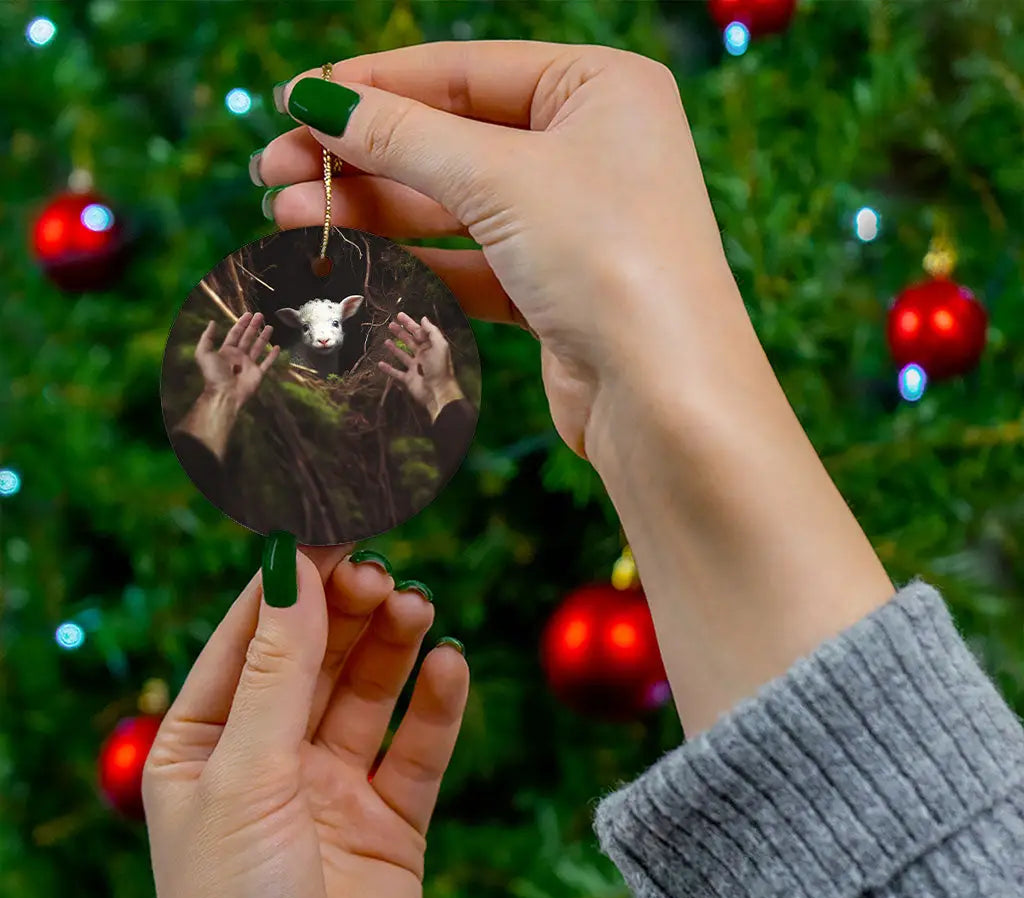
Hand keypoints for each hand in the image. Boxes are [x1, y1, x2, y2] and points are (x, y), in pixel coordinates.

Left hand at [143, 545, 468, 897]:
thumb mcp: (245, 776)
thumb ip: (277, 670)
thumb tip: (292, 565)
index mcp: (205, 745)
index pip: (250, 637)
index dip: (290, 579)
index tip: (330, 522)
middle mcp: (269, 759)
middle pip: (316, 656)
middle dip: (346, 609)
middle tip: (379, 572)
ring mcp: (332, 788)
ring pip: (369, 692)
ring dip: (393, 645)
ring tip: (416, 607)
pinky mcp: (391, 821)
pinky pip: (418, 748)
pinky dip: (437, 705)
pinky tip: (450, 666)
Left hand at [195, 311, 278, 407]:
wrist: (224, 393)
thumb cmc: (213, 374)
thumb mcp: (203, 353)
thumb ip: (207, 337)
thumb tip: (212, 322)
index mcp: (227, 351)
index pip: (235, 334)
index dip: (241, 323)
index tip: (248, 314)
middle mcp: (239, 356)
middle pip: (247, 338)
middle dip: (253, 326)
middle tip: (260, 315)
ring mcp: (249, 365)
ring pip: (258, 347)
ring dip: (264, 337)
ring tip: (270, 326)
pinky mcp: (258, 374)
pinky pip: (267, 363)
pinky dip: (272, 356)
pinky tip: (277, 347)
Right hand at [258, 42, 744, 458]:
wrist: (665, 397)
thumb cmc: (609, 260)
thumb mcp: (500, 178)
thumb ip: (404, 137)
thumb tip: (318, 99)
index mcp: (600, 88)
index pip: (463, 71)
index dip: (373, 85)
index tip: (293, 100)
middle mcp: (592, 149)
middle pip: (451, 139)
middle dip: (360, 156)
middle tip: (272, 171)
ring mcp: (574, 223)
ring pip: (454, 206)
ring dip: (374, 211)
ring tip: (289, 218)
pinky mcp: (555, 289)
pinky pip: (470, 262)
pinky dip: (413, 262)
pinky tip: (351, 260)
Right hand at [378, 313, 464, 421]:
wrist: (437, 391)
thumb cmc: (439, 367)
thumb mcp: (439, 345)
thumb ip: (432, 331)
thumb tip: (423, 318)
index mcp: (430, 347)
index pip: (419, 332)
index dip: (409, 323)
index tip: (399, 315)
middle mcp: (423, 356)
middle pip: (410, 341)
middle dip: (401, 333)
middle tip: (390, 324)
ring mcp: (415, 367)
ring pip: (402, 355)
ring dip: (394, 348)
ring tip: (386, 340)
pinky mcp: (408, 379)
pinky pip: (396, 373)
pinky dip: (388, 369)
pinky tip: (380, 363)